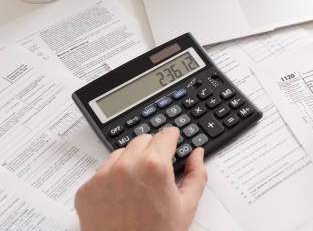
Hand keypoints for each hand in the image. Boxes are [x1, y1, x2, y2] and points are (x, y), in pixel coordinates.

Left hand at [75, 127, 206, 230]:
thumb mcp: (186, 206)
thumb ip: (196, 174)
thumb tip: (197, 154)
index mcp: (154, 166)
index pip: (165, 135)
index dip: (172, 138)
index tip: (173, 140)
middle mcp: (126, 166)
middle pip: (143, 140)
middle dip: (153, 149)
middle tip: (158, 170)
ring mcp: (102, 178)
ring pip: (120, 153)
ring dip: (131, 161)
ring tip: (139, 185)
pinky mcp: (86, 190)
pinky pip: (101, 172)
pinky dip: (112, 178)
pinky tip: (122, 196)